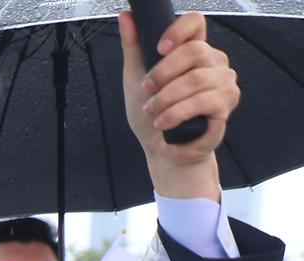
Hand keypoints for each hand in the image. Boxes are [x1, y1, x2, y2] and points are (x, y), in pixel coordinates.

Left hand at [120, 11, 234, 200]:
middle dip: (163, 73)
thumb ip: (133, 46)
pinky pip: (203, 101)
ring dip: (166, 98)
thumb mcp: (135, 77)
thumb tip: (126, 17)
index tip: (158, 48)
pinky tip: (164, 122)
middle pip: (194, 51)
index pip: (196, 23)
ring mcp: (223, 81)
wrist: (162, 149)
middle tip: (147, 90)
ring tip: (152, 112)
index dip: (178, 30)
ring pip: (195, 79)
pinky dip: (177, 113)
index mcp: (194, 50)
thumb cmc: (152, 114)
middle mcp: (213, 61)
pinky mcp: (226, 103)